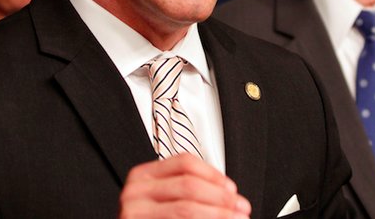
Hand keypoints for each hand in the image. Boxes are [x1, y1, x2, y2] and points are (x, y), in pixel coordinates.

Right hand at [119, 153, 250, 217]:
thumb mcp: (165, 202)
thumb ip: (189, 192)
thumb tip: (230, 195)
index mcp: (143, 175)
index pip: (184, 162)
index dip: (213, 174)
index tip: (232, 189)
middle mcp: (135, 191)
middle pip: (189, 184)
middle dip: (221, 198)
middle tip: (241, 208)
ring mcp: (133, 211)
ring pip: (187, 208)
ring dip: (218, 214)